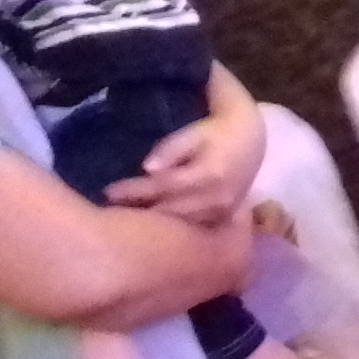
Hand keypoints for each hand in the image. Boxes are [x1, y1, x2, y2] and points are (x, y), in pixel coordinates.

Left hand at [106, 68, 265, 223]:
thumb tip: (147, 167)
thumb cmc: (216, 132)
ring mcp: (221, 211)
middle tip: (109, 208)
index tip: (108, 191)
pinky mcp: (222, 218)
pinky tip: (152, 223)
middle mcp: (217, 198)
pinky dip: (170, 225)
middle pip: (170, 209)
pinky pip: (193, 227)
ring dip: (154, 221)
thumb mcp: (194, 133)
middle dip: (140, 210)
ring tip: (126, 217)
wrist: (250, 142)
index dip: (134, 190)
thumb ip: (171, 149)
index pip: (163, 186)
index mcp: (208, 174)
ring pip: (181, 222)